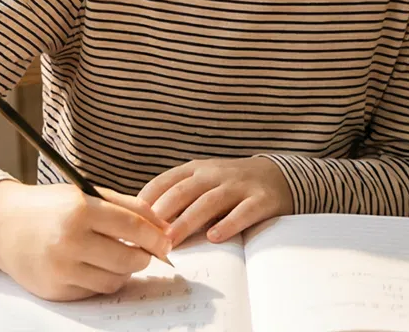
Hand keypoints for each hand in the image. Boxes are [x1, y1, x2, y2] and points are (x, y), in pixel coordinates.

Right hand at [0, 180, 171, 301]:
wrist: (2, 225)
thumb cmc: (50, 207)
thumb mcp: (86, 194)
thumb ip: (128, 207)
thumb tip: (164, 229)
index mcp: (79, 210)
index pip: (132, 227)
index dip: (156, 237)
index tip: (167, 242)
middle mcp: (68, 241)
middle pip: (128, 258)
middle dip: (144, 257)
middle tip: (145, 253)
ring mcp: (60, 269)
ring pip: (114, 280)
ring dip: (124, 271)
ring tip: (119, 257)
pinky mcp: (54, 290)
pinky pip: (93, 291)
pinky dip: (102, 281)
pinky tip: (95, 266)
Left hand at [139, 157, 294, 245]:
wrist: (279, 176)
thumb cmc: (231, 186)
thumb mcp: (203, 183)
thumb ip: (177, 197)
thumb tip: (140, 224)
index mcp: (196, 169)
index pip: (164, 181)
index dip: (146, 201)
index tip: (129, 223)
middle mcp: (215, 174)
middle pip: (183, 191)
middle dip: (162, 214)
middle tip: (145, 237)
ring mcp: (239, 185)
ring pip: (209, 201)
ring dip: (187, 221)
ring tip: (171, 240)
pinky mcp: (261, 200)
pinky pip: (244, 212)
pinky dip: (228, 223)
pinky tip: (215, 237)